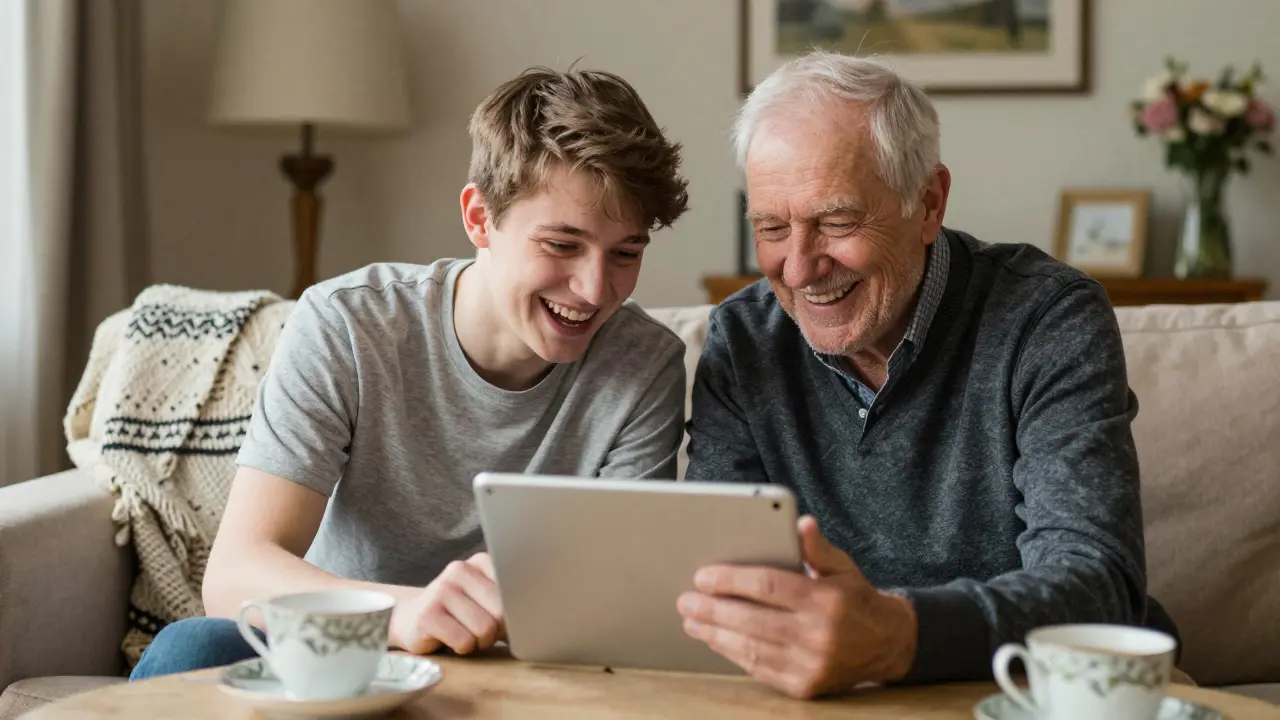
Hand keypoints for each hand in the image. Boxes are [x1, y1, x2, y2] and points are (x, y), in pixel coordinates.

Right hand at [389, 553, 505, 654]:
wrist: (411, 619)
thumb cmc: (458, 613)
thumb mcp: (483, 597)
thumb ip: (506, 600)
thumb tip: (532, 621)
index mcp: (480, 562)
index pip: (514, 591)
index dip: (512, 614)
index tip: (501, 619)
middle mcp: (459, 570)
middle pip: (500, 612)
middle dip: (497, 631)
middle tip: (482, 632)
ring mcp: (441, 590)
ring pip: (484, 628)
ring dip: (479, 642)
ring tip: (466, 635)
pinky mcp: (428, 615)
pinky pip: (464, 641)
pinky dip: (463, 648)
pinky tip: (450, 639)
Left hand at [676, 516, 917, 698]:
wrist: (888, 645)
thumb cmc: (857, 600)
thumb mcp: (844, 567)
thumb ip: (818, 548)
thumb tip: (800, 523)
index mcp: (826, 600)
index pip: (769, 586)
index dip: (732, 580)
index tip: (704, 576)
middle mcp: (818, 635)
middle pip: (753, 619)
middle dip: (714, 609)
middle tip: (687, 600)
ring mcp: (811, 665)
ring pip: (752, 648)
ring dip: (716, 634)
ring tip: (693, 620)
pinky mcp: (805, 686)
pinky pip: (760, 669)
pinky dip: (734, 653)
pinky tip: (716, 640)